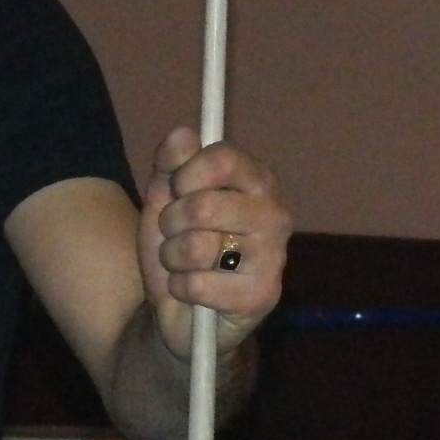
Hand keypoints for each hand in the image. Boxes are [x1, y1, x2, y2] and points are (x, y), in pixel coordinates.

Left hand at [138, 127, 289, 357]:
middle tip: (175, 232)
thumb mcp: (164, 198)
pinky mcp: (262, 296)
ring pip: (197, 246)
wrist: (178, 306)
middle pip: (204, 205)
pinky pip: (198, 284)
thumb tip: (183, 133)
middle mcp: (275, 215)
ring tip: (182, 262)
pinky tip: (192, 290)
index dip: (185, 174)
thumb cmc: (177, 243)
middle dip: (171, 221)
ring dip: (173, 257)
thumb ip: (170, 164)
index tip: (177, 188)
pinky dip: (180, 288)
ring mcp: (273, 257)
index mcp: (257, 182)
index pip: (223, 158)